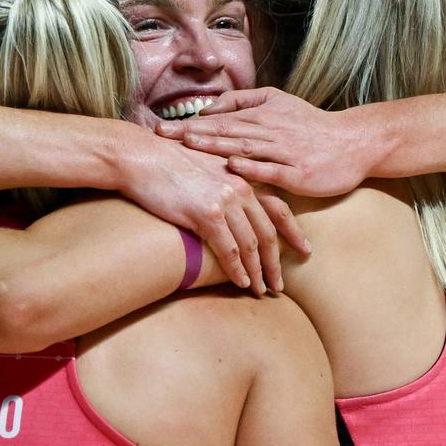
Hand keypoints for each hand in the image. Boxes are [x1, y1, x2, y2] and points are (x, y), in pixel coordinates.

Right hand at [119, 136, 308, 294]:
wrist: (140, 155)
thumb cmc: (165, 161)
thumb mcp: (204, 167)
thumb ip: (223, 185)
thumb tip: (228, 208)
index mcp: (242, 176)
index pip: (279, 207)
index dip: (293, 231)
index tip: (304, 249)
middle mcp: (240, 188)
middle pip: (269, 231)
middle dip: (276, 261)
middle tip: (279, 284)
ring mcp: (225, 201)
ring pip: (252, 244)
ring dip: (258, 271)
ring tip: (261, 290)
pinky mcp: (206, 213)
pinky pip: (228, 250)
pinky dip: (237, 270)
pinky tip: (241, 283)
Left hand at [155, 87, 377, 196]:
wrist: (353, 143)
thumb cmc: (312, 126)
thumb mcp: (279, 102)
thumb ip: (245, 101)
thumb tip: (209, 108)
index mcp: (263, 115)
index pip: (218, 120)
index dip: (189, 124)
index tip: (160, 129)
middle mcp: (270, 131)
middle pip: (225, 131)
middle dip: (191, 134)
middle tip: (161, 136)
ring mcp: (284, 152)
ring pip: (244, 147)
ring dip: (215, 146)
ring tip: (188, 145)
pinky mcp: (298, 172)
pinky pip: (271, 169)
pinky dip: (251, 166)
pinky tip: (232, 166)